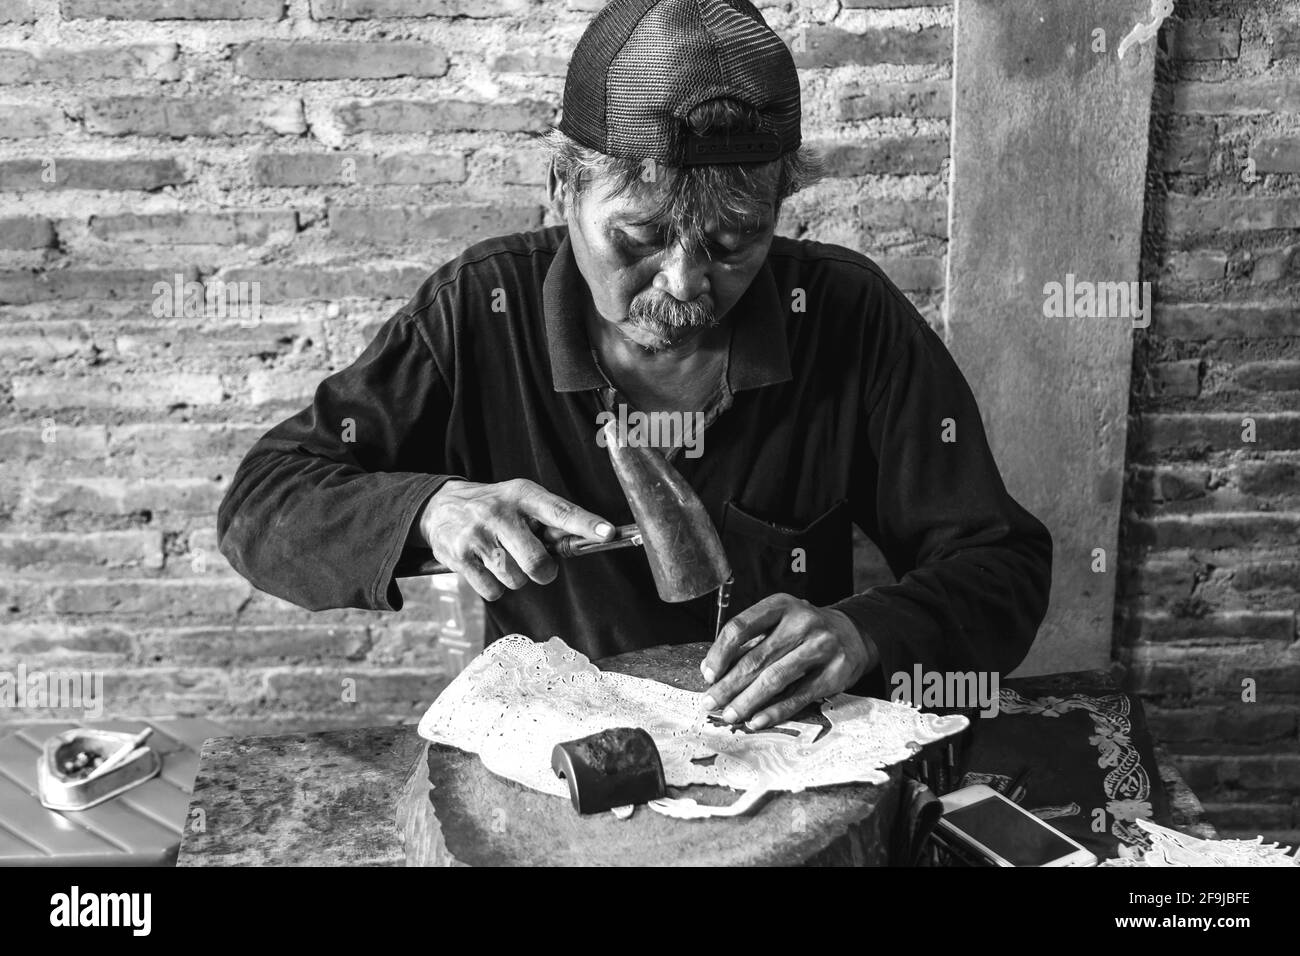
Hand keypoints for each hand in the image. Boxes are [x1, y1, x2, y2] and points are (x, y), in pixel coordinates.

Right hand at [415, 478, 613, 599]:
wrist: (440, 507)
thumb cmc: (495, 508)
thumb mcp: (521, 501)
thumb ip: (551, 521)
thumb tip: (588, 540)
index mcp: (522, 495)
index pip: (559, 511)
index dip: (585, 524)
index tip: (608, 533)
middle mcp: (499, 513)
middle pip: (537, 561)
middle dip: (543, 571)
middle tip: (537, 565)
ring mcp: (476, 535)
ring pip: (516, 579)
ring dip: (516, 578)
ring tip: (503, 558)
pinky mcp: (458, 557)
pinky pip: (493, 590)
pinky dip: (494, 586)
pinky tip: (485, 566)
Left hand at [699, 593, 877, 729]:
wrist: (854, 634)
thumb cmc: (805, 631)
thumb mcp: (779, 622)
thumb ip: (749, 642)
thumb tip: (712, 672)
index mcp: (781, 605)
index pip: (741, 627)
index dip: (720, 653)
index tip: (708, 675)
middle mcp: (802, 622)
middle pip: (756, 657)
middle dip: (728, 685)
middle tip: (711, 702)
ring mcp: (820, 647)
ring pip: (775, 678)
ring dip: (747, 701)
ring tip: (730, 715)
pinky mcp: (835, 673)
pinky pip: (798, 696)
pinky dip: (774, 711)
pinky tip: (756, 720)